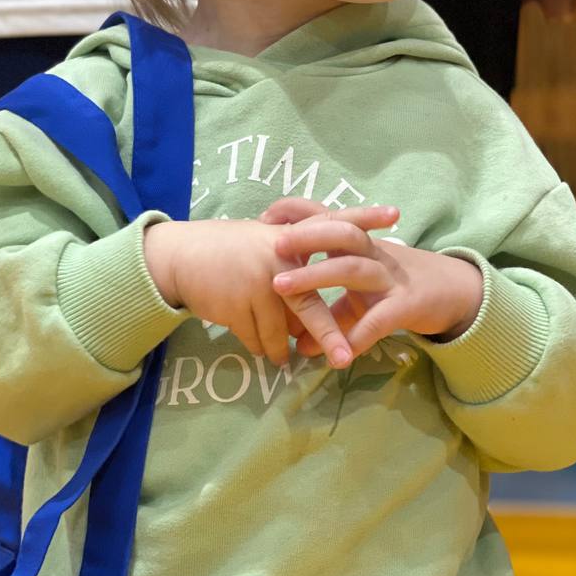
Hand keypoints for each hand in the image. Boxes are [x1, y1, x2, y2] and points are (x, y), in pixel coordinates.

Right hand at [142, 204, 398, 368]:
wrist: (178, 258)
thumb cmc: (225, 252)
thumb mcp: (261, 247)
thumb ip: (292, 267)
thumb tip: (310, 310)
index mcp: (290, 238)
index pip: (334, 224)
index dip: (364, 219)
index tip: (396, 215)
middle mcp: (280, 257)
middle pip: (311, 307)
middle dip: (329, 337)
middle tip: (345, 359)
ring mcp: (260, 283)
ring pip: (283, 333)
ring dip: (280, 346)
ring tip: (280, 353)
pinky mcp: (241, 305)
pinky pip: (260, 342)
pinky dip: (260, 347)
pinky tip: (254, 340)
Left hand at [262, 199, 483, 356]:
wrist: (456, 293)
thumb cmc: (398, 287)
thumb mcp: (362, 295)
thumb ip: (331, 312)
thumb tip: (298, 344)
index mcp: (361, 244)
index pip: (329, 217)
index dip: (298, 213)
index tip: (264, 217)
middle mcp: (375, 254)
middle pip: (341, 234)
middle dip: (307, 236)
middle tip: (274, 245)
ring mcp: (391, 278)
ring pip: (353, 268)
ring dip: (316, 276)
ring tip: (283, 288)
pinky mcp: (407, 305)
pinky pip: (380, 318)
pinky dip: (358, 334)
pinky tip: (338, 351)